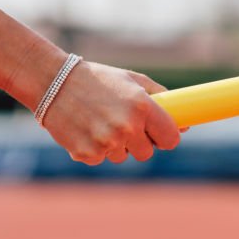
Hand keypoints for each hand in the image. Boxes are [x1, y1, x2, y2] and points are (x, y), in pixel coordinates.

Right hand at [41, 61, 181, 164]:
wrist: (53, 82)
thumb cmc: (97, 79)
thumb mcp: (132, 80)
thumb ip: (161, 99)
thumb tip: (184, 125)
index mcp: (142, 106)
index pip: (171, 138)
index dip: (166, 137)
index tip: (159, 134)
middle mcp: (126, 127)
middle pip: (147, 153)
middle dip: (138, 142)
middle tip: (123, 124)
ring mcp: (106, 143)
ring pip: (122, 157)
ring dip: (114, 145)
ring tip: (99, 121)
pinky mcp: (87, 153)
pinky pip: (100, 159)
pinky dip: (94, 148)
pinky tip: (85, 128)